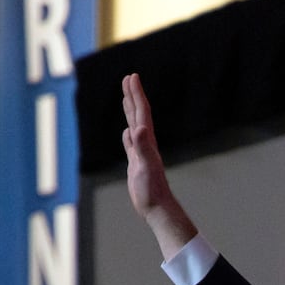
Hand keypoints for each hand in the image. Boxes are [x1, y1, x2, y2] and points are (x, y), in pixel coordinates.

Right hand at [120, 73, 197, 256]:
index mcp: (147, 141)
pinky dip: (128, 135)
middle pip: (138, 114)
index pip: (141, 112)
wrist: (157, 208)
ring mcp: (141, 153)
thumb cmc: (151, 190)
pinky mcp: (137, 164)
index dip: (136, 94)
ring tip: (127, 98)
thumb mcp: (145, 166)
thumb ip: (142, 147)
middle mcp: (146, 144)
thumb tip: (136, 128)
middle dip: (133, 96)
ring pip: (135, 126)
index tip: (132, 77)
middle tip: (129, 78)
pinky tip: (128, 132)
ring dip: (130, 111)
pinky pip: (131, 145)